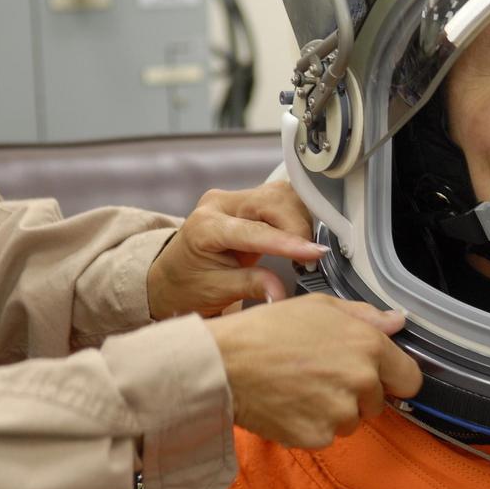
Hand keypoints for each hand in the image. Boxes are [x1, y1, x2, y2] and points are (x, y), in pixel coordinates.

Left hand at [147, 182, 327, 318]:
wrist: (174, 275)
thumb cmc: (188, 284)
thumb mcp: (216, 290)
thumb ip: (251, 286)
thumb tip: (281, 293)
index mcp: (205, 225)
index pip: (255, 230)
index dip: (288, 241)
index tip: (315, 254)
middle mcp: (221, 204)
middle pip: (273, 201)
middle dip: (298, 227)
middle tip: (312, 257)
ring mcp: (236, 198)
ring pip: (282, 195)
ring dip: (301, 220)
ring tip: (306, 250)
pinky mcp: (250, 200)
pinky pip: (282, 199)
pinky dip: (297, 217)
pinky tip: (301, 238)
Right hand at [204, 294, 422, 447]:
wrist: (223, 363)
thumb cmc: (268, 329)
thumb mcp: (320, 306)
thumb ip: (365, 316)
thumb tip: (397, 322)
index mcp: (369, 346)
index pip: (410, 379)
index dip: (394, 378)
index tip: (379, 376)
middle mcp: (362, 381)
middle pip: (378, 402)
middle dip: (358, 393)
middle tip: (323, 375)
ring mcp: (340, 412)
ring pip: (352, 420)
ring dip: (336, 410)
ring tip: (302, 388)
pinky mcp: (317, 437)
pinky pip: (327, 436)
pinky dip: (313, 425)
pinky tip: (290, 404)